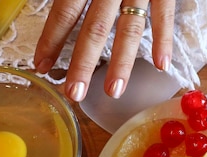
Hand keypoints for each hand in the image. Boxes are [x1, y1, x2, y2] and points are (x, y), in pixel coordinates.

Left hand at [34, 0, 174, 100]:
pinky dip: (165, 39)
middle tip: (73, 93)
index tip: (41, 65)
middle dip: (83, 64)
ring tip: (113, 92)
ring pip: (130, 28)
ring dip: (122, 63)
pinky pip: (166, 13)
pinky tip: (161, 65)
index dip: (51, 40)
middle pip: (95, 28)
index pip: (65, 12)